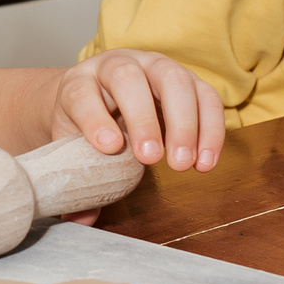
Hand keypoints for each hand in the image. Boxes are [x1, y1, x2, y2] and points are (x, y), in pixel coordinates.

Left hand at [51, 49, 224, 173]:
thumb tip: (80, 219)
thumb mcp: (72, 146)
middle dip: (143, 118)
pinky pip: (207, 98)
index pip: (81, 94)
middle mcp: (117, 65)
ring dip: (184, 124)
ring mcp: (155, 67)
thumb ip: (76, 179)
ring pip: (175, 81)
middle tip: (150, 158)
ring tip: (184, 165)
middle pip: (129, 78)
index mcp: (80, 81)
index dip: (93, 119)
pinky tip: (205, 163)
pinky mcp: (188, 79)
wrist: (106, 94)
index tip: (107, 147)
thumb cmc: (88, 124)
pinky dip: (211, 129)